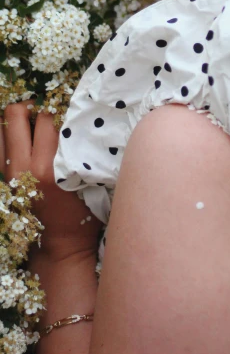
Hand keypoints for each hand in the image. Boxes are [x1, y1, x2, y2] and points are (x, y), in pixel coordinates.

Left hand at [0, 101, 101, 260]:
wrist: (59, 250)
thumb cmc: (84, 218)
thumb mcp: (96, 185)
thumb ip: (92, 155)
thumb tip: (93, 124)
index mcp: (52, 166)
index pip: (49, 118)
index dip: (59, 105)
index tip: (68, 104)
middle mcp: (25, 166)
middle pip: (17, 114)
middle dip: (32, 106)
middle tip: (45, 110)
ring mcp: (10, 174)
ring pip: (1, 127)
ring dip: (15, 120)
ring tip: (30, 122)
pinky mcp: (3, 182)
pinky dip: (5, 137)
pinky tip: (18, 137)